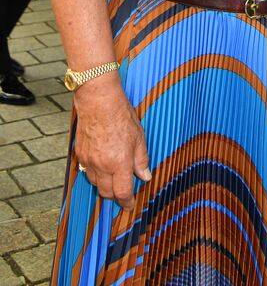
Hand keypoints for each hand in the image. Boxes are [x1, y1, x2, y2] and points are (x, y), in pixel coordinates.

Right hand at [73, 73, 150, 210]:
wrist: (98, 101)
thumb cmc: (121, 115)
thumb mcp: (139, 136)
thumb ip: (141, 159)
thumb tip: (145, 176)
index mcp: (119, 163)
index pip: (122, 192)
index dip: (127, 202)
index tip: (129, 205)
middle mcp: (102, 166)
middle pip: (106, 192)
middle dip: (115, 195)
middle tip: (123, 192)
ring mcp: (89, 161)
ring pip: (95, 183)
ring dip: (104, 184)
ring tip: (113, 177)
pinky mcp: (80, 154)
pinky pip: (87, 171)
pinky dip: (95, 173)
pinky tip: (101, 165)